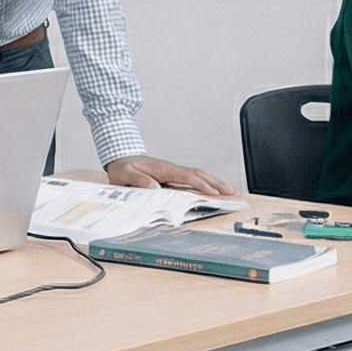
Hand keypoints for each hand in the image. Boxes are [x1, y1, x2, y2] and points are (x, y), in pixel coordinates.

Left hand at [104, 156, 238, 195]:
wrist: (120, 157)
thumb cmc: (122, 167)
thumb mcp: (124, 174)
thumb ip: (138, 180)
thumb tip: (155, 188)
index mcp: (162, 169)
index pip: (186, 176)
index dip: (201, 185)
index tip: (212, 193)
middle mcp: (171, 169)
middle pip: (198, 174)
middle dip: (215, 183)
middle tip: (231, 193)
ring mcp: (173, 172)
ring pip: (198, 175)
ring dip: (214, 183)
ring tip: (229, 192)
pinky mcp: (172, 176)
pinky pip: (192, 179)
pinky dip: (205, 184)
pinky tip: (213, 191)